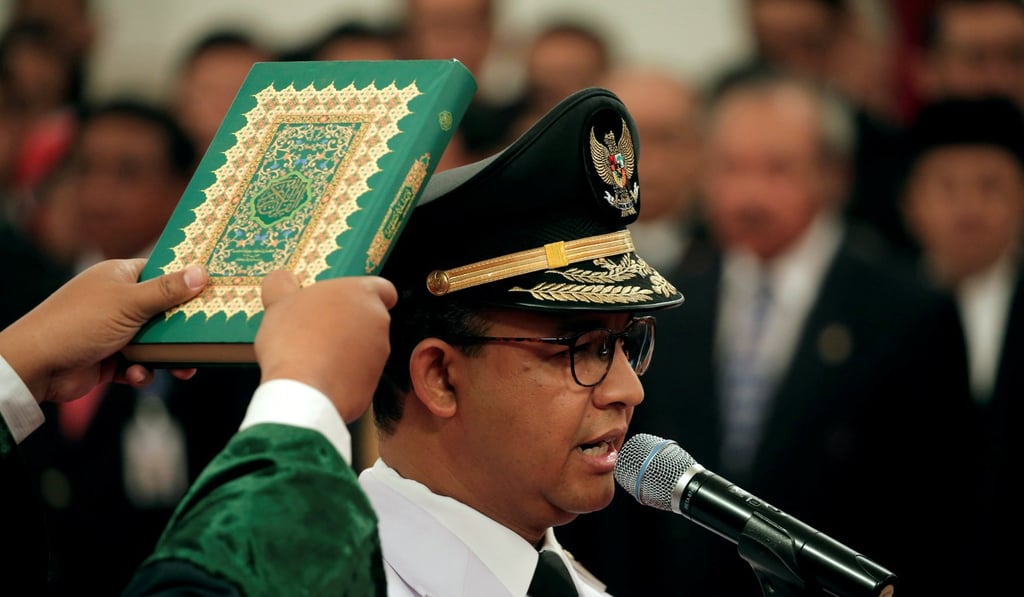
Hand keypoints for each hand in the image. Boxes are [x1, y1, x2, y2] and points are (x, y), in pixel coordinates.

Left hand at [0, 259, 208, 402]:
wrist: (36, 366)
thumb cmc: (79, 323)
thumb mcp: (129, 303)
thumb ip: (167, 290)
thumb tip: (202, 272)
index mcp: (120, 277)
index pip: (162, 272)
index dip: (187, 281)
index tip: (214, 290)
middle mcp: (117, 301)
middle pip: (164, 310)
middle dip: (183, 328)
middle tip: (207, 336)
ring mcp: (113, 330)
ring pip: (155, 341)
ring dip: (166, 356)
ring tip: (184, 370)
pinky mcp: (110, 358)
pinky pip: (139, 363)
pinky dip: (141, 371)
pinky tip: (136, 375)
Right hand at [256, 271, 396, 422]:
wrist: (303, 391)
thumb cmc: (293, 339)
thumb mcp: (278, 302)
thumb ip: (282, 284)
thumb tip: (281, 278)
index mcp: (362, 294)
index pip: (383, 288)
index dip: (369, 295)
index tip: (350, 303)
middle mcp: (378, 321)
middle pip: (369, 319)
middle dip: (348, 325)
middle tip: (317, 330)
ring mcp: (380, 354)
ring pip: (366, 348)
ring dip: (346, 350)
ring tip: (313, 357)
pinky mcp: (374, 382)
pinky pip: (359, 375)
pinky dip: (344, 376)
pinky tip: (319, 378)